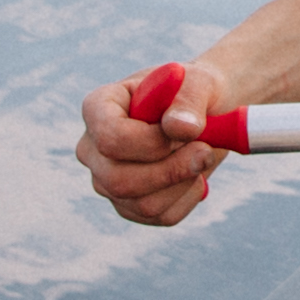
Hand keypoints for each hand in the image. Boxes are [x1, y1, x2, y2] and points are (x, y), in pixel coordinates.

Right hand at [79, 59, 236, 226]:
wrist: (207, 115)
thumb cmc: (196, 92)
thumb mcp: (199, 83)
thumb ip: (189, 100)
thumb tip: (178, 128)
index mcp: (98, 108)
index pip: (109, 137)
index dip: (150, 142)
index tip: (188, 131)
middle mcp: (93, 148)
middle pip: (118, 180)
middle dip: (171, 170)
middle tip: (206, 150)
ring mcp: (107, 181)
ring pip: (142, 204)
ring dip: (184, 182)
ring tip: (202, 154)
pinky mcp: (129, 206)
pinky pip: (161, 216)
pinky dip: (188, 198)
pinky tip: (195, 173)